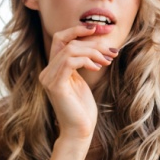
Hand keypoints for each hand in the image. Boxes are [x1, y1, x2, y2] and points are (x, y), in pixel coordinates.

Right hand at [39, 23, 118, 140]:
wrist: (79, 131)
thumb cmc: (83, 108)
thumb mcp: (82, 80)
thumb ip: (82, 61)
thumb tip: (98, 41)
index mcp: (52, 68)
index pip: (61, 38)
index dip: (79, 29)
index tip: (100, 28)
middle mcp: (46, 71)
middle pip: (67, 42)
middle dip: (92, 41)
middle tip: (112, 49)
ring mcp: (48, 78)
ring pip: (70, 50)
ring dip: (93, 52)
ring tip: (108, 60)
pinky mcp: (55, 85)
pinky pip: (70, 61)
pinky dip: (87, 60)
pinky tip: (98, 67)